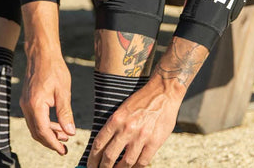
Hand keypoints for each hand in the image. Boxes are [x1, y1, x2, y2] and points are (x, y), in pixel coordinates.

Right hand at [19, 1, 75, 154]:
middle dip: (51, 141)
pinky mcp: (27, 99)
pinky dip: (45, 124)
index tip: (63, 151)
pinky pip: (34, 117)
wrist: (42, 52)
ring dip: (49, 133)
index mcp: (35, 105)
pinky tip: (57, 124)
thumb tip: (70, 132)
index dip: (53, 143)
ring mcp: (25, 103)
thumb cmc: (54, 68)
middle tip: (65, 147)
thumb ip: (65, 113)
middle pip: (37, 132)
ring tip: (64, 135)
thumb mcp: (63, 91)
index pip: (43, 132)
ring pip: (35, 126)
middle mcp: (27, 106)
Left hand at [87, 37, 208, 166]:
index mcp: (116, 118)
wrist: (163, 92)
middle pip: (109, 156)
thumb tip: (105, 144)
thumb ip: (115, 125)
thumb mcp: (123, 108)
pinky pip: (143, 162)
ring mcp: (141, 136)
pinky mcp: (154, 142)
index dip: (92, 157)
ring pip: (126, 162)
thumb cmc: (142, 99)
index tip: (89, 165)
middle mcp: (127, 128)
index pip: (99, 143)